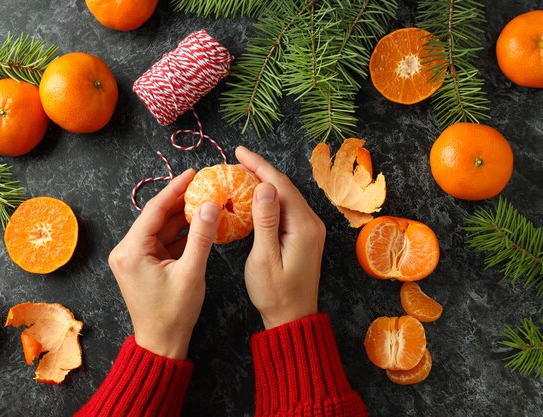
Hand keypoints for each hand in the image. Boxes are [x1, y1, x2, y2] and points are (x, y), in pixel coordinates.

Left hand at [108, 169, 219, 358]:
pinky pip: (162, 241)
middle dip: (180, 201)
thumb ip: (201, 236)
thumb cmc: (174, 313)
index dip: (175, 188)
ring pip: (161, 228)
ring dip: (182, 217)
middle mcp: (127, 250)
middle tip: (203, 185)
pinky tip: (199, 224)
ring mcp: (134, 257)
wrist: (161, 343)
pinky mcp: (143, 264)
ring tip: (205, 201)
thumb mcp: (191, 272)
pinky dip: (179, 233)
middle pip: (156, 216)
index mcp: (131, 250)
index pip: (154, 210)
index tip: (193, 173)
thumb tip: (210, 205)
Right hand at [236, 146, 325, 328]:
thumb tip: (263, 186)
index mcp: (304, 226)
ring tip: (241, 172)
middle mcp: (312, 223)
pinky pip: (286, 209)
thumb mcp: (265, 258)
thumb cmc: (276, 293)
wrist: (293, 318)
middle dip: (261, 170)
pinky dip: (269, 199)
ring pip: (285, 197)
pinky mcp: (304, 236)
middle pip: (285, 187)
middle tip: (236, 160)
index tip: (239, 151)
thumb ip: (264, 221)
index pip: (280, 185)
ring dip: (264, 183)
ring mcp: (310, 230)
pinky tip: (254, 196)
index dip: (259, 165)